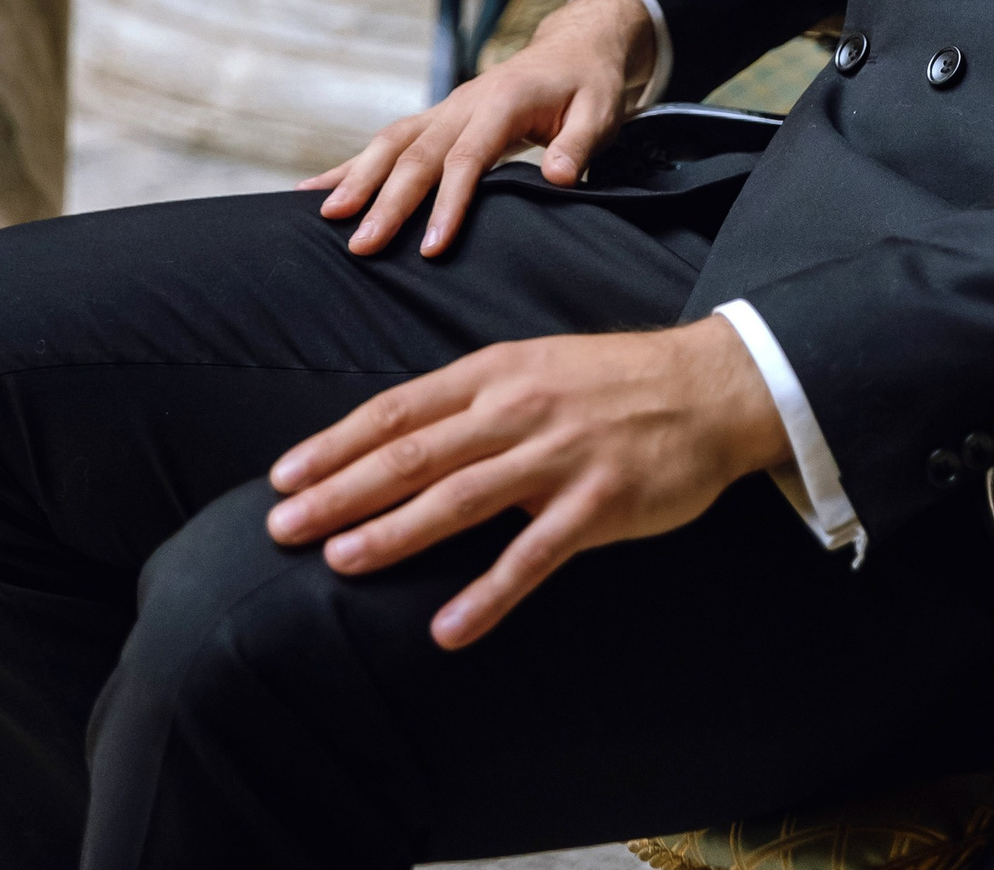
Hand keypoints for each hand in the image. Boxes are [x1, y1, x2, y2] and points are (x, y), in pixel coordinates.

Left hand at [265, 317, 790, 645]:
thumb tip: (399, 438)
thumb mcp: (537, 366)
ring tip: (339, 561)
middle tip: (281, 525)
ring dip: (395, 532)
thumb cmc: (615, 382)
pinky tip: (448, 628)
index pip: (400, 409)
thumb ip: (474, 400)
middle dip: (341, 490)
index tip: (284, 476)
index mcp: (498, 371)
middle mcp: (519, 409)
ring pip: (461, 498)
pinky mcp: (598, 505)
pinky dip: (488, 594)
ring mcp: (559, 457)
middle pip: (415, 452)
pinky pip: (533, 556)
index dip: (337, 443)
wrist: (711, 388)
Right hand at [300, 0, 655, 258]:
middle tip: (361, 246)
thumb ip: (578, 143)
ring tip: (325, 218)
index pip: (467, 156)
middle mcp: (464, 102)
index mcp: (502, 100)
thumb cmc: (588, 84)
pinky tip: (317, 191)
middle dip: (386, 200)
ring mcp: (446, 108)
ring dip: (357, 178)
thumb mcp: (600, 110)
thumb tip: (559, 178)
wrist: (575, 46)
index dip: (448, 202)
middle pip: (417, 153)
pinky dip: (351, 166)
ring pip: (391, 142)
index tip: (431, 247)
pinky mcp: (437, 118)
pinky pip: (389, 141)